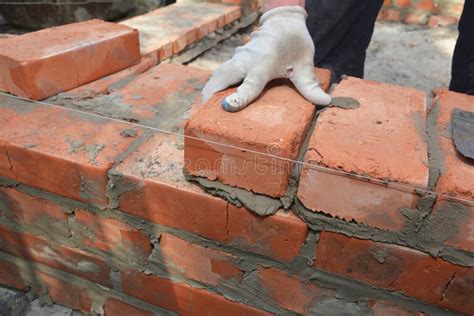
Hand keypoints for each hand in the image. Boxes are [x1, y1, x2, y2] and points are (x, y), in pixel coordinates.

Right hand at [201, 6, 331, 111]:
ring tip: (200, 115)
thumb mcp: (305, 64)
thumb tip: (326, 103)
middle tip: (203, 119)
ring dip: (208, 93)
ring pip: (216, 76)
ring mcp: (237, 59)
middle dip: (211, 97)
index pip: (250, 83)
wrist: (283, 23)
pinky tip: (209, 103)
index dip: (239, 97)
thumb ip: (310, 86)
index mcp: (265, 62)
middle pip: (222, 79)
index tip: (228, 107)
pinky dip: (212, 88)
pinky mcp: (234, 60)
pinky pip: (218, 75)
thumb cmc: (295, 45)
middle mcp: (247, 60)